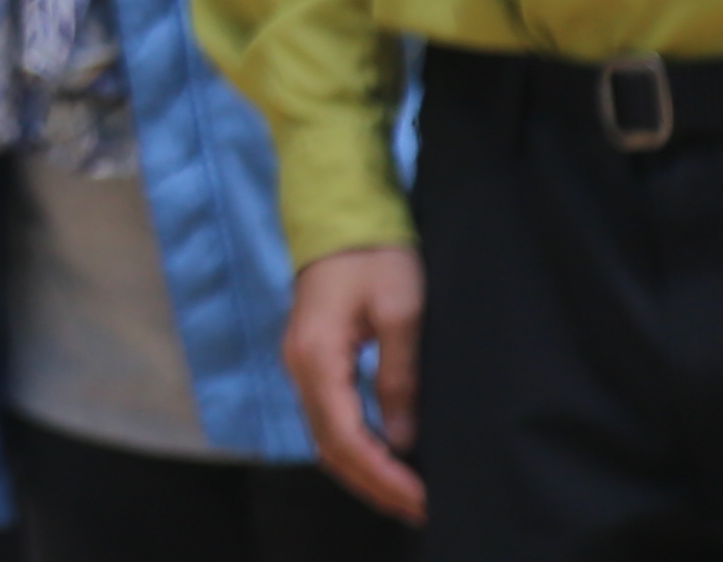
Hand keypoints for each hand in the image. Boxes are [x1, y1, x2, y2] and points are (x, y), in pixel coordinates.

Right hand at [284, 243, 426, 521]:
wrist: (341, 213)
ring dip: (364, 472)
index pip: (345, 436)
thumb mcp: (402, 312)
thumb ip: (400, 376)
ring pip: (326, 437)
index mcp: (316, 356)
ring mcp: (301, 364)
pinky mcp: (313, 361)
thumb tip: (403, 439)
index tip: (423, 498)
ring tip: (408, 497)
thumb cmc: (375, 255)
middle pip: (329, 446)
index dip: (384, 475)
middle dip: (374, 485)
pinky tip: (386, 459)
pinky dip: (356, 448)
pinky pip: (329, 419)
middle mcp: (299, 367)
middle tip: (422, 510)